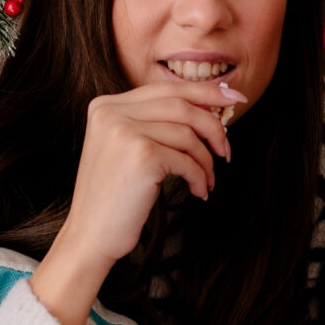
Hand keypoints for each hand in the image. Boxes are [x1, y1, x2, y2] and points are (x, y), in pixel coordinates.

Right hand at [32, 82, 246, 324]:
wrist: (90, 236)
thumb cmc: (113, 197)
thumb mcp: (125, 148)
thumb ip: (154, 122)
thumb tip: (208, 106)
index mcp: (105, 106)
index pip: (165, 88)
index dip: (205, 92)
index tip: (234, 99)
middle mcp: (112, 113)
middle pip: (181, 104)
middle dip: (213, 125)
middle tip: (227, 149)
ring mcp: (125, 132)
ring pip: (188, 134)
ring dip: (206, 160)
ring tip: (206, 180)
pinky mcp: (142, 155)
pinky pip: (187, 160)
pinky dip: (200, 177)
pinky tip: (198, 191)